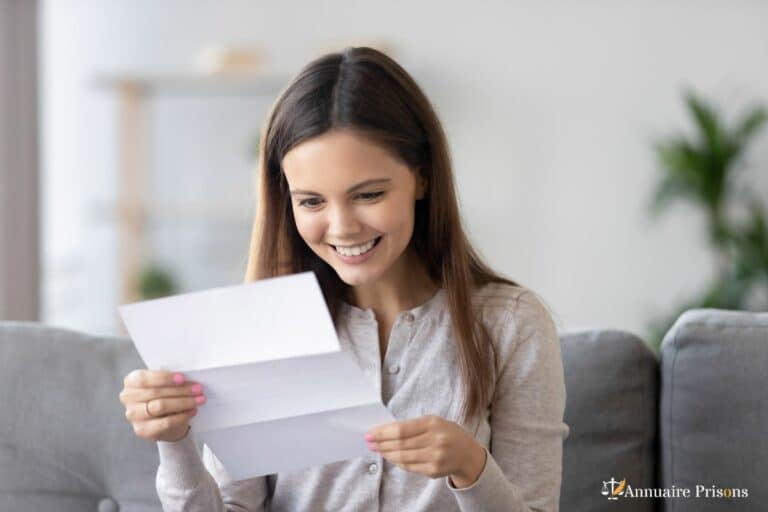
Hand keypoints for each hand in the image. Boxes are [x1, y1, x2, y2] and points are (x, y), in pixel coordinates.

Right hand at [119, 369, 205, 441]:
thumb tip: (188, 376)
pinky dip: (181, 416)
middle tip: (198, 389)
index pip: (145, 379)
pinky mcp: (142, 430)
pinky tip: (192, 411)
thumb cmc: (164, 395)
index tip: (182, 378)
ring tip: (199, 399)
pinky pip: (165, 422)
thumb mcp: (164, 384)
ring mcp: (133, 415)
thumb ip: (169, 379)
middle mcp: (128, 397)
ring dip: (183, 402)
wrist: (164, 421)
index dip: (164, 378)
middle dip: (180, 390)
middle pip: (155, 393)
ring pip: (160, 406)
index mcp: (131, 381)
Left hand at [365, 415, 486, 486]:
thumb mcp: (433, 422)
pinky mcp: (434, 471)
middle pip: (400, 444)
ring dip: (387, 454)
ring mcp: (435, 457)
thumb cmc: (446, 433)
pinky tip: (391, 457)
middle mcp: (435, 440)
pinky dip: (397, 462)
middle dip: (381, 443)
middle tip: (369, 442)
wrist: (467, 453)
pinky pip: (409, 467)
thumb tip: (385, 431)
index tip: (370, 433)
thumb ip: (412, 426)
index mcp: (433, 424)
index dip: (383, 432)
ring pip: (403, 457)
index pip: (401, 429)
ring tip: (378, 450)